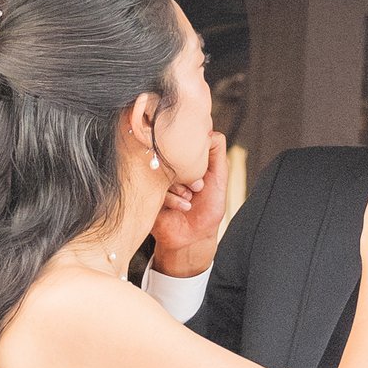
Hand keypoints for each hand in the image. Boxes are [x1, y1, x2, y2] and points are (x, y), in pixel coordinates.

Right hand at [150, 129, 229, 277]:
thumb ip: (217, 152)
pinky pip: (157, 187)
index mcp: (183, 160)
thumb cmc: (208, 207)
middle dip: (189, 172)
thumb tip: (209, 130)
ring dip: (181, 187)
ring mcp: (156, 180)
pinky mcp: (148, 194)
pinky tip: (183, 206)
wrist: (194, 237)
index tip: (203, 171)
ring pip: (164, 170)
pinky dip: (174, 198)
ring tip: (190, 199)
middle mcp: (168, 167)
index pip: (183, 143)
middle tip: (198, 187)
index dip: (195, 154)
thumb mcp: (219, 177)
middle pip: (171, 154)